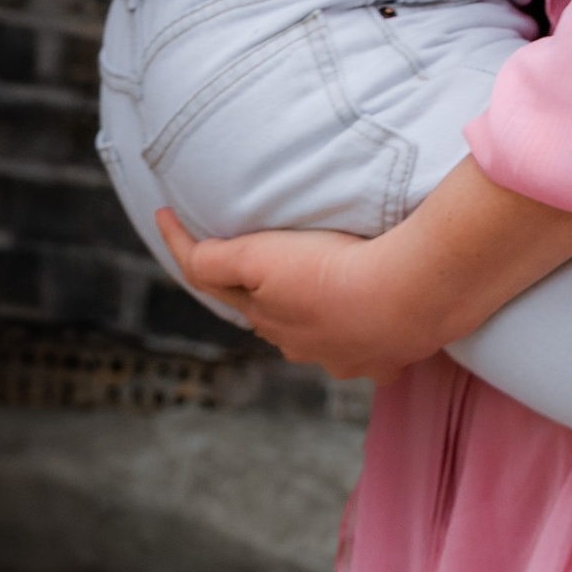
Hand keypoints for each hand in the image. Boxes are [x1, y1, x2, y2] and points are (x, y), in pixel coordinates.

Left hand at [157, 210, 438, 376]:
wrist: (409, 295)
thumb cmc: (333, 270)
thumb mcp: (259, 257)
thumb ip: (216, 261)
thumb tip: (187, 260)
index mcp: (269, 321)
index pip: (220, 288)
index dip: (191, 251)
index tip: (162, 212)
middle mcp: (303, 347)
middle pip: (273, 316)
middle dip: (262, 294)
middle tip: (261, 261)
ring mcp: (349, 357)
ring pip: (322, 335)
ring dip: (317, 317)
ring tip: (326, 289)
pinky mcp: (389, 359)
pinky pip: (372, 350)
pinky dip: (368, 336)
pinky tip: (378, 319)